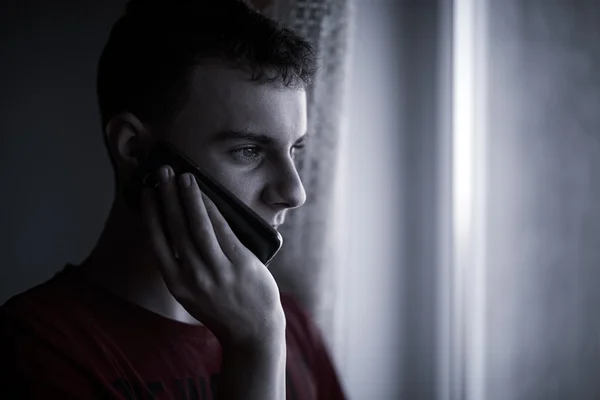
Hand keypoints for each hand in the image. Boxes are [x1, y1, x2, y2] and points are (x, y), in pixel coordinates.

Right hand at [140, 165, 284, 347]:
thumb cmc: (221, 306)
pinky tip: (206, 195)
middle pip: (176, 228)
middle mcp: (193, 276)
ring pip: (199, 225)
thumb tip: (173, 225)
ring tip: (183, 176)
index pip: (157, 241)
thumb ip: (181, 265)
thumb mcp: (191, 292)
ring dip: (189, 197)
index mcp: (176, 284)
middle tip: (163, 172)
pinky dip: (212, 209)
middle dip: (168, 196)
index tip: (147, 191)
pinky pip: (223, 230)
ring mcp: (218, 270)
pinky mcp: (240, 263)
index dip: (150, 212)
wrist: (252, 330)